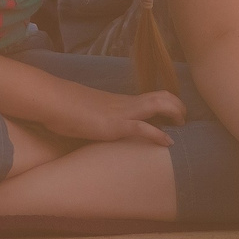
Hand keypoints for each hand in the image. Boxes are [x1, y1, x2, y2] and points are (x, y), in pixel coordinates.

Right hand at [42, 84, 185, 146]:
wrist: (55, 102)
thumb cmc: (67, 108)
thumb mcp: (90, 113)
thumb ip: (101, 118)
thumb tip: (101, 125)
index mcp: (122, 101)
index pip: (152, 96)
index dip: (168, 102)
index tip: (176, 113)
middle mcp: (126, 103)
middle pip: (162, 96)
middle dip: (178, 105)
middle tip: (184, 119)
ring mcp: (122, 113)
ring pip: (158, 104)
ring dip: (175, 113)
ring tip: (182, 125)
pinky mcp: (116, 125)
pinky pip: (143, 128)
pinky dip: (158, 135)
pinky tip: (168, 142)